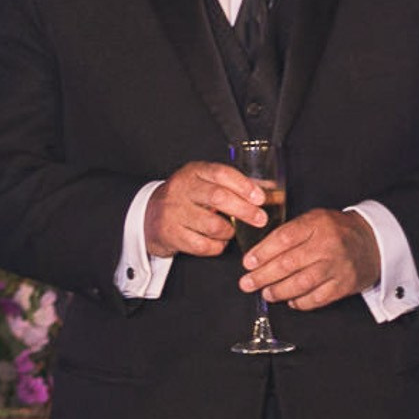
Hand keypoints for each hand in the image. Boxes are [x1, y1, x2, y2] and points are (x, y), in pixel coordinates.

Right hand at [143, 162, 266, 258]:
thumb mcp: (204, 183)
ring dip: (229, 231)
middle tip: (260, 219)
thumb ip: (234, 185)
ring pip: (212, 225)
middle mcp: (181, 189)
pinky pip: (203, 245)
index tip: (260, 197)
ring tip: (231, 231)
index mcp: (193, 172)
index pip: (221, 173)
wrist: (148, 216)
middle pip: (218, 197)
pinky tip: (217, 242)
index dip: (243, 185)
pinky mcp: (170, 233)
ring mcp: (174, 212)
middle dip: (244, 210)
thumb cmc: (185, 199)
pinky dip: (216, 246)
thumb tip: (270, 190)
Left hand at [241, 208, 381, 309]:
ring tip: (265, 293)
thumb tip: (259, 251)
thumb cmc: (336, 230)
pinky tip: (289, 300)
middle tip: (247, 283)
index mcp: (317, 224)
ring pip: (302, 283)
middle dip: (263, 275)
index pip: (284, 237)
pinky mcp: (344, 286)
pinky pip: (317, 298)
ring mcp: (337, 267)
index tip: (248, 262)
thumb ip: (291, 231)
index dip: (263, 252)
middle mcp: (327, 246)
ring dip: (279, 291)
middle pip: (289, 263)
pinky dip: (300, 302)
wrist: (373, 242)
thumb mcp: (315, 219)